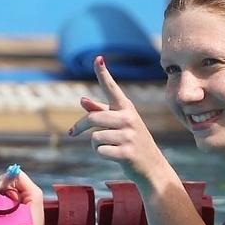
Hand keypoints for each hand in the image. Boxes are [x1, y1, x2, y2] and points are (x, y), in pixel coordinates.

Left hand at [68, 56, 168, 183]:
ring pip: (95, 137)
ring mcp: (129, 136)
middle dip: (80, 126)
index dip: (103, 73)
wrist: (151, 166)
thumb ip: (101, 112)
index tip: (98, 58)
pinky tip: (114, 155)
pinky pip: (100, 150)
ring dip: (96, 144)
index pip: (112, 88)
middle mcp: (129, 118)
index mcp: (126, 108)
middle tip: (72, 132)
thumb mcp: (119, 124)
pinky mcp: (126, 152)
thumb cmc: (132, 142)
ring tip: (110, 147)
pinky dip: (102, 154)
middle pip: (93, 117)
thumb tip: (82, 99)